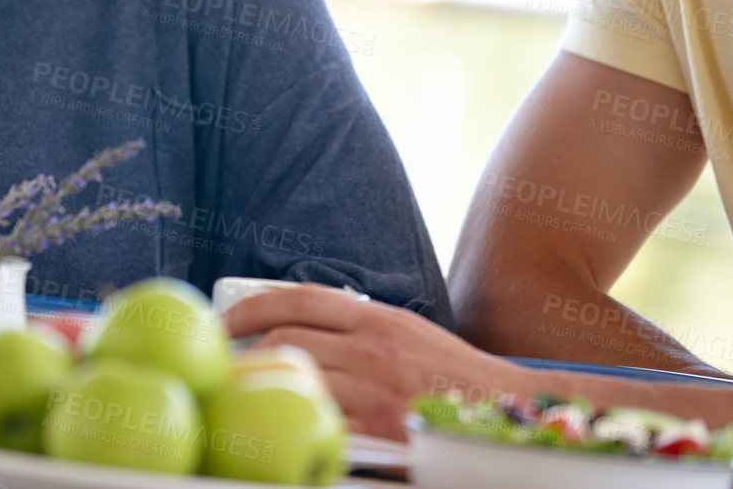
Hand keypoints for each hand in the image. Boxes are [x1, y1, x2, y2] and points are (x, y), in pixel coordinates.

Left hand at [223, 285, 520, 440]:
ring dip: (266, 388)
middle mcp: (374, 348)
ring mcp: (376, 391)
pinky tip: (288, 428)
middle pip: (287, 340)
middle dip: (248, 352)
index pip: (300, 299)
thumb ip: (360, 329)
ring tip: (251, 396)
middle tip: (228, 365)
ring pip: (297, 381)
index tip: (225, 322)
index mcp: (380, 319)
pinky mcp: (379, 434)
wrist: (507, 414)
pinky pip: (321, 425)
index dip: (252, 307)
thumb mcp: (409, 335)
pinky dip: (299, 424)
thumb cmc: (454, 380)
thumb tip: (302, 328)